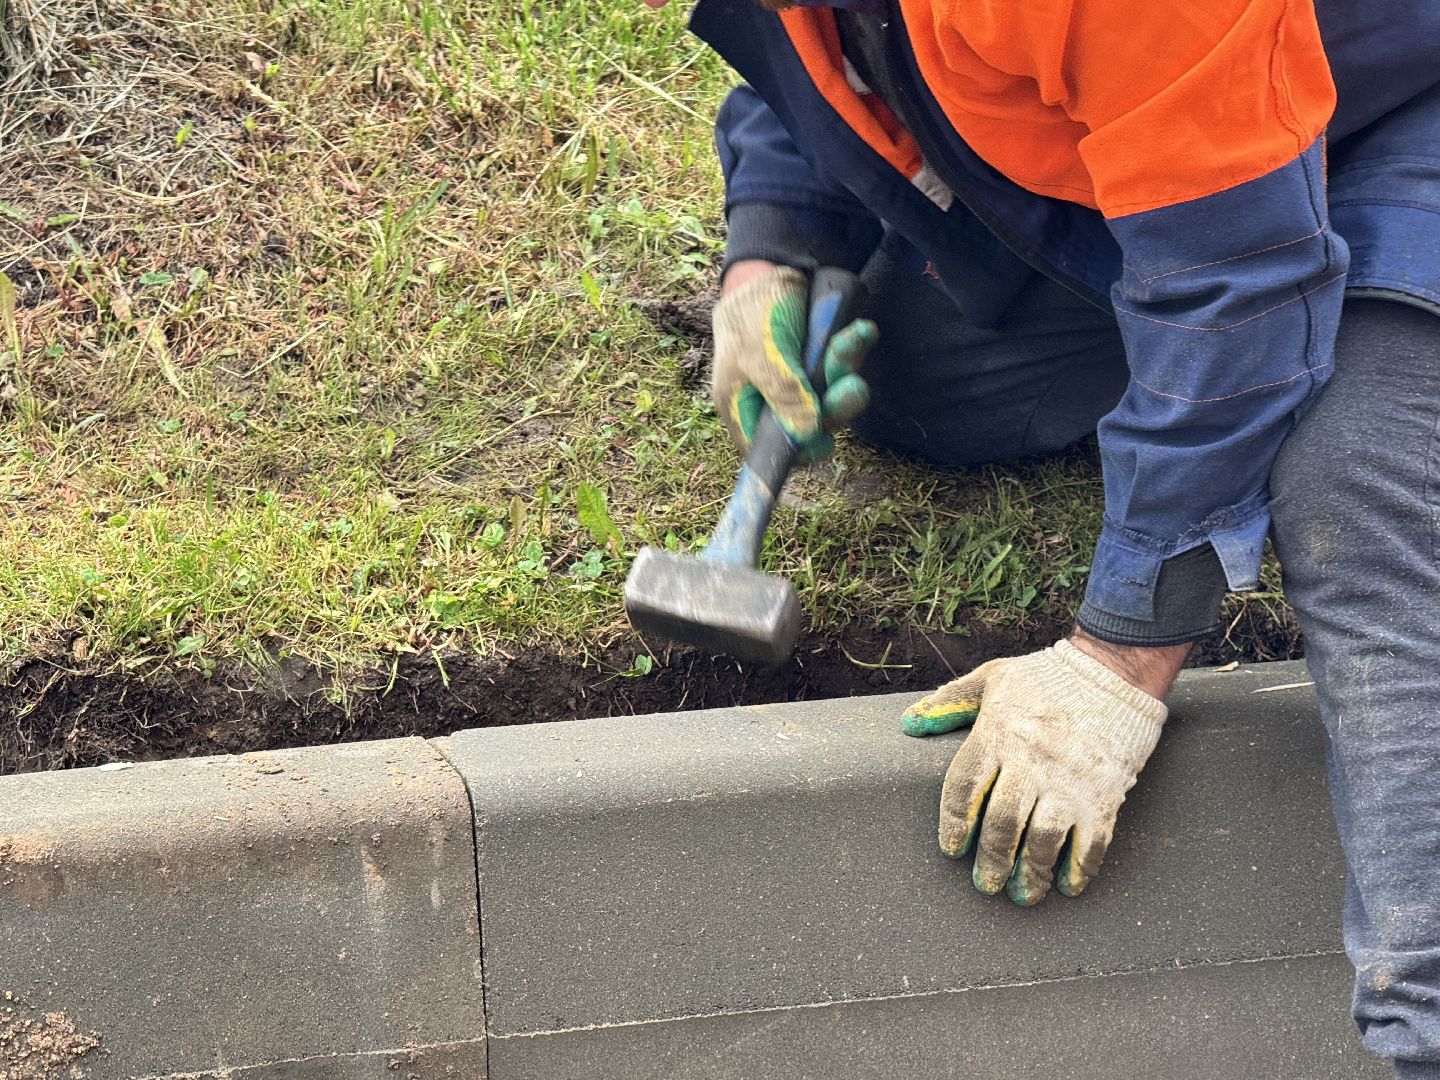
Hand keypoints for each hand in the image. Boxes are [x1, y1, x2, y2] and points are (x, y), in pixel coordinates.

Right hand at [712, 263, 876, 463]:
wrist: (766, 270)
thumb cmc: (752, 314)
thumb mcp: (763, 354)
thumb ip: (784, 394)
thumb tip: (806, 434)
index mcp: (744, 408)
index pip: (770, 450)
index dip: (798, 451)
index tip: (825, 440)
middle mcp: (772, 401)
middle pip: (810, 425)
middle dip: (836, 404)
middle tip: (854, 386)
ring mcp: (798, 384)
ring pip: (831, 396)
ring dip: (846, 369)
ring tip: (854, 337)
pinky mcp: (817, 364)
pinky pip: (842, 370)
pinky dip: (854, 349)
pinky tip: (862, 331)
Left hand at [900, 640, 1169, 905]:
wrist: (1114, 670)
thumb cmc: (1047, 676)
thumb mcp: (992, 678)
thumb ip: (950, 702)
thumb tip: (908, 724)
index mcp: (998, 734)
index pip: (965, 788)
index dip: (955, 823)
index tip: (952, 849)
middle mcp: (1031, 761)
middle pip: (1003, 822)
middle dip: (992, 859)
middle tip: (985, 884)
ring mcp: (1070, 780)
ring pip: (1044, 839)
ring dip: (1031, 872)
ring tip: (1022, 894)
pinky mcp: (1105, 793)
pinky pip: (1091, 840)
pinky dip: (1079, 867)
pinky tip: (1068, 886)